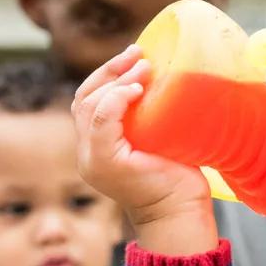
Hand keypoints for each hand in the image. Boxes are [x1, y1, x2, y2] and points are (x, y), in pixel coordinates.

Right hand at [72, 45, 217, 254]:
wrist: (181, 212)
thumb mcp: (162, 138)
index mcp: (97, 146)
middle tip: (139, 53)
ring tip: (144, 67)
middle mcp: (87, 153)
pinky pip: (100, 122)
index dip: (107, 74)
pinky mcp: (105, 163)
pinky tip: (137, 89)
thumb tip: (169, 78)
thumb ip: (152, 116)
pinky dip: (116, 100)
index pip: (88, 101)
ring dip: (115, 80)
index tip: (137, 56)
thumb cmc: (179, 176)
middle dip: (110, 70)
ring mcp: (91, 160)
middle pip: (83, 98)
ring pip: (88, 105)